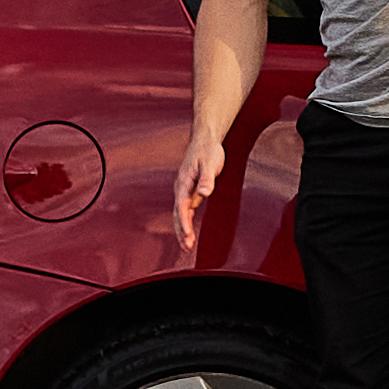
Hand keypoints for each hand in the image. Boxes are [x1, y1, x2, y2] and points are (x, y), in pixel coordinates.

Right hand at [170, 125, 233, 248]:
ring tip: (186, 246)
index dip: (184, 223)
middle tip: (186, 248)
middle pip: (178, 214)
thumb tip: (204, 193)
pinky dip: (185, 222)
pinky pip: (185, 210)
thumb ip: (207, 179)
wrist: (205, 139)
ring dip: (182, 230)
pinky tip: (188, 232)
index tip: (187, 236)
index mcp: (183, 182)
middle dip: (181, 231)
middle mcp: (181, 188)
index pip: (182, 207)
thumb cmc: (208, 151)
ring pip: (180, 214)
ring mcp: (184, 190)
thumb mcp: (210, 164)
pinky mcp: (189, 191)